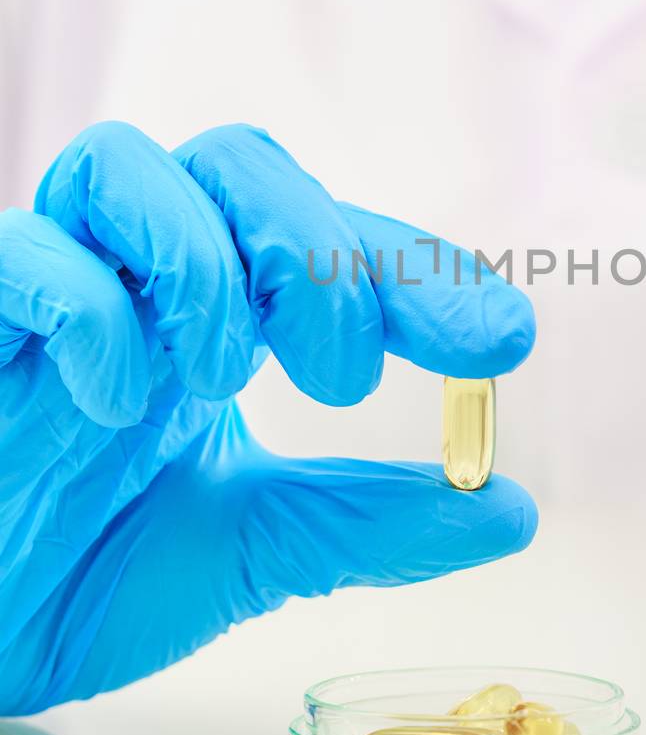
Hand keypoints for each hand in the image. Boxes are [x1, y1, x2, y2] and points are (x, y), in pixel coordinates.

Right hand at [0, 122, 536, 713]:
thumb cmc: (89, 571)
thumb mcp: (259, 551)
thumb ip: (367, 522)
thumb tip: (508, 509)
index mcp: (214, 311)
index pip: (327, 236)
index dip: (420, 270)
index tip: (502, 340)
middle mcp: (136, 275)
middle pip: (237, 162)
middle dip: (317, 256)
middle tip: (347, 382)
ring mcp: (48, 288)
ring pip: (123, 165)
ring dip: (204, 266)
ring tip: (223, 380)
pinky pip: (21, 252)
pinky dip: (90, 309)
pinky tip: (123, 400)